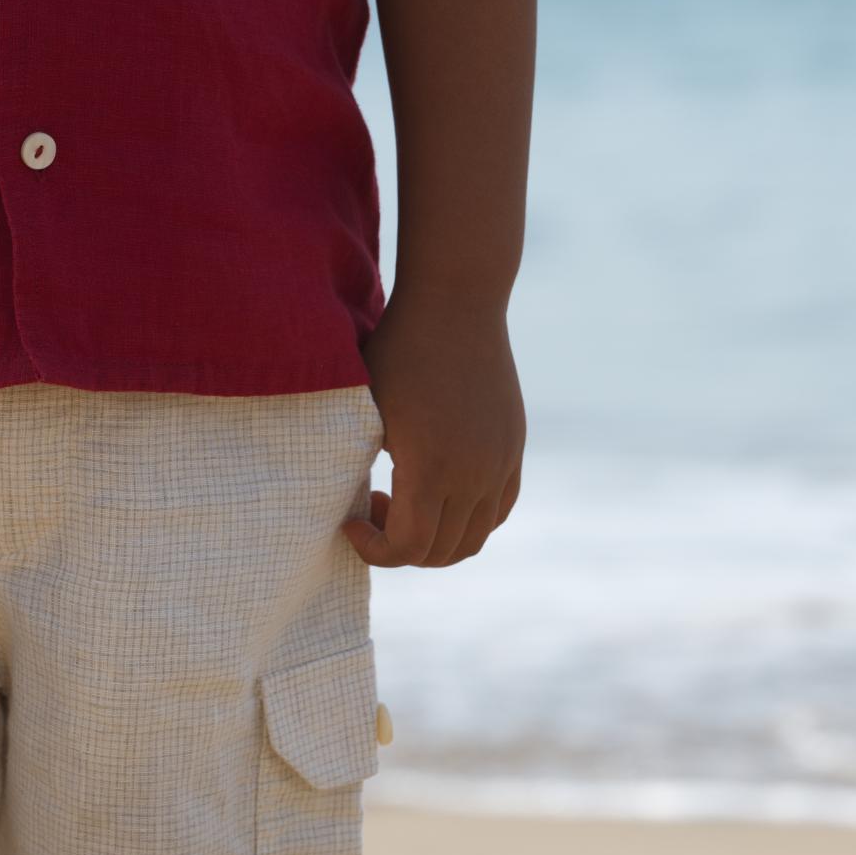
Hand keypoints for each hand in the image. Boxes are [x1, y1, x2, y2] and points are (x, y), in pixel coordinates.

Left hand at [345, 290, 524, 569]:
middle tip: (371, 510)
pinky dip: (468, 520)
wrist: (457, 301)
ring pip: (474, 539)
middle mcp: (474, 474)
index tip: (349, 521)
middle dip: (400, 548)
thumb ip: (357, 464)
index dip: (373, 550)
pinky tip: (438, 492)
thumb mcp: (364, 409)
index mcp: (431, 468)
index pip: (408, 548)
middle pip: (441, 553)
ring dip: (436, 540)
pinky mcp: (513, 448)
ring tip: (404, 503)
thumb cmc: (398, 349)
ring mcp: (500, 463)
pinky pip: (497, 509)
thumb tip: (342, 504)